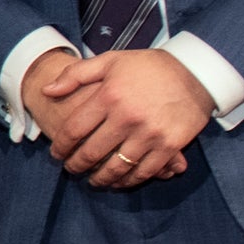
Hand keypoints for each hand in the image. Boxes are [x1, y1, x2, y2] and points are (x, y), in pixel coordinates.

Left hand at [42, 47, 208, 187]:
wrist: (196, 72)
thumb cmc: (149, 67)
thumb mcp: (110, 61)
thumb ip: (76, 75)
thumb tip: (47, 91)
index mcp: (109, 96)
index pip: (74, 130)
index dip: (60, 146)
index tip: (56, 154)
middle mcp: (126, 117)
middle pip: (91, 153)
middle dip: (76, 166)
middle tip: (71, 170)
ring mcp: (149, 134)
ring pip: (116, 167)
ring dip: (100, 179)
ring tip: (93, 181)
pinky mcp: (169, 146)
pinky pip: (143, 172)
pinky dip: (128, 181)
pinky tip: (119, 182)